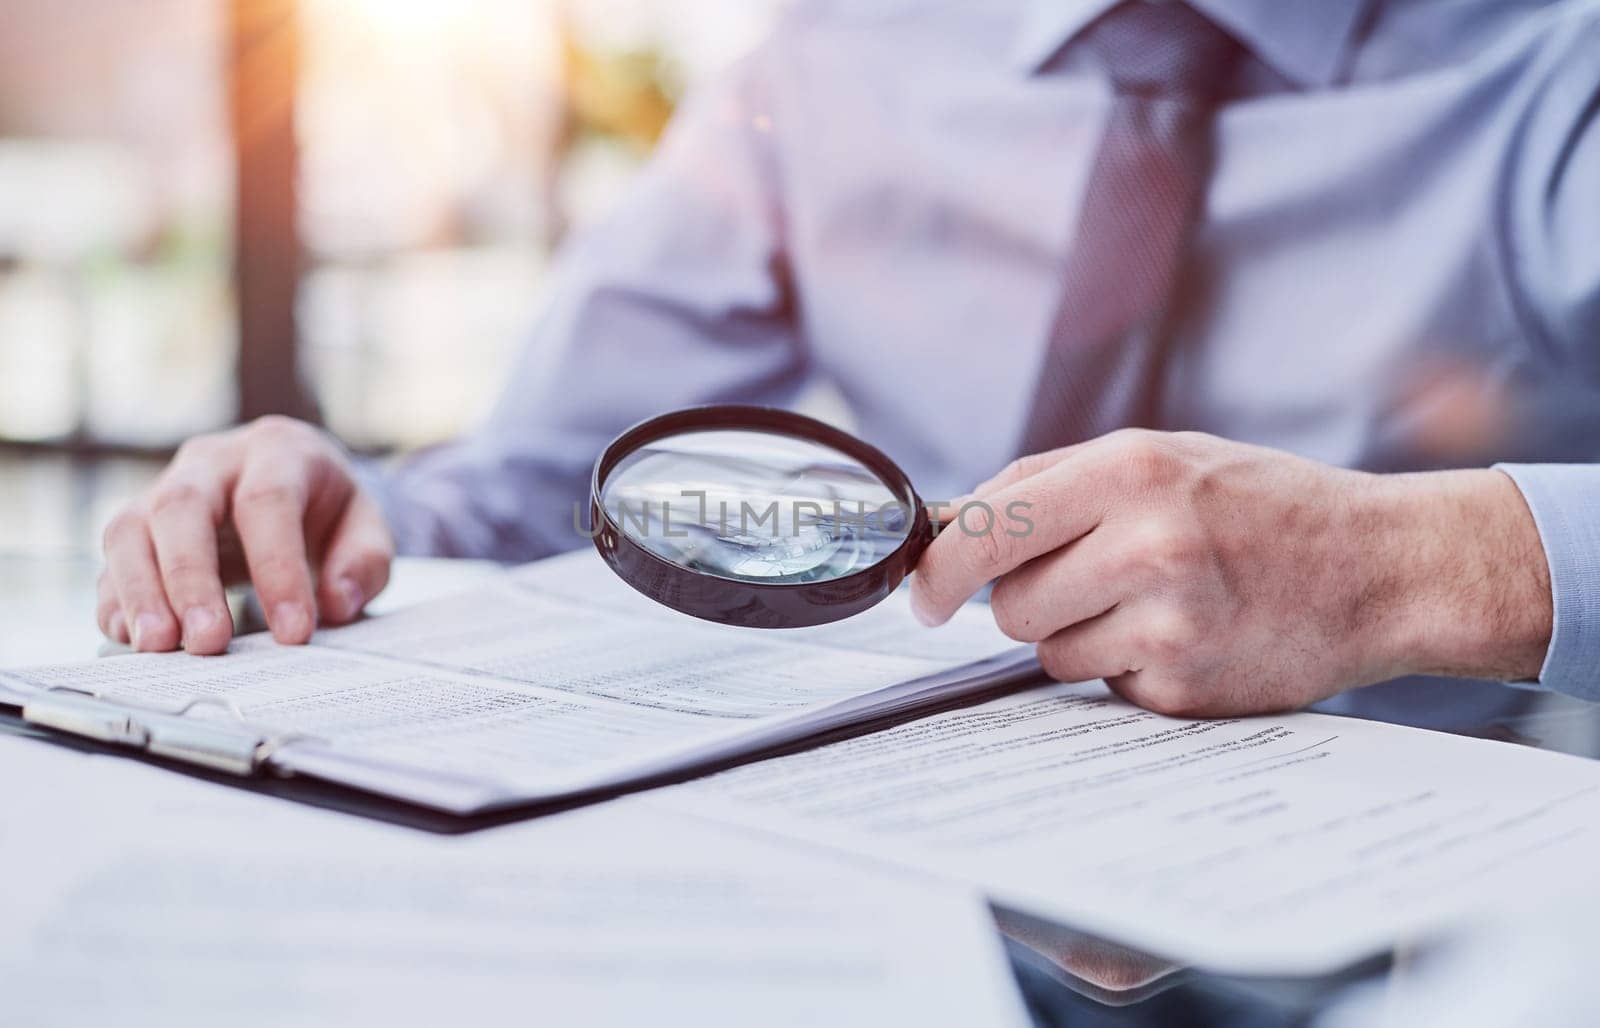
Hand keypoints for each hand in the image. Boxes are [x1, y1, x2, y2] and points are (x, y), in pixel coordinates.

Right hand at [99, 416, 393, 654]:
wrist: (293, 484)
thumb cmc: (328, 510)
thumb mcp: (366, 528)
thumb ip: (364, 563)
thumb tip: (335, 604)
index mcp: (277, 451)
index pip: (267, 502)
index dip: (278, 568)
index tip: (294, 631)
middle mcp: (211, 463)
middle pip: (182, 507)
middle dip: (191, 579)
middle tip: (208, 642)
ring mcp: (163, 491)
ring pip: (131, 531)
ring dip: (141, 592)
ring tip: (160, 646)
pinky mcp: (137, 530)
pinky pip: (111, 562)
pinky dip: (117, 602)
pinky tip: (133, 638)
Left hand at [911, 430, 1551, 716]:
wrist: (1380, 566)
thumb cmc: (1263, 503)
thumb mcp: (1160, 455)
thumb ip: (1051, 483)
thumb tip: (951, 523)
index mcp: (1129, 473)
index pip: (986, 530)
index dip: (939, 571)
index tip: (924, 597)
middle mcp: (1147, 546)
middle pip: (1008, 604)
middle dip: (1029, 598)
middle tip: (1089, 577)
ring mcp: (1169, 625)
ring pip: (1048, 652)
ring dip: (1078, 634)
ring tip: (1152, 600)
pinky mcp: (1184, 689)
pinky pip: (1104, 687)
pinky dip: (1127, 666)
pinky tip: (1187, 634)